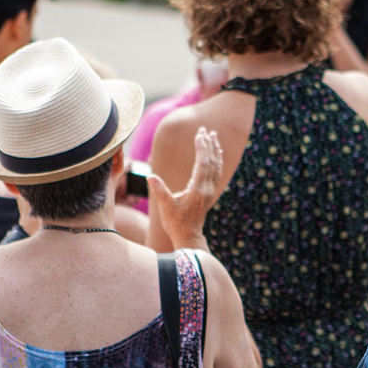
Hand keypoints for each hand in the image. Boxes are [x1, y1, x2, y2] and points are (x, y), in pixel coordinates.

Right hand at [149, 127, 223, 251]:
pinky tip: (215, 153)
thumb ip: (159, 191)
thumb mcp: (165, 207)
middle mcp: (207, 189)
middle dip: (208, 144)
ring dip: (215, 150)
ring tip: (213, 136)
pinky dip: (216, 160)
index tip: (199, 134)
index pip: (202, 164)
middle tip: (204, 129)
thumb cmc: (175, 223)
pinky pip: (216, 173)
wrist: (188, 237)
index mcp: (197, 190)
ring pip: (216, 166)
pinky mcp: (209, 193)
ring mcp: (210, 191)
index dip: (201, 148)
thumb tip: (150, 176)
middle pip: (211, 162)